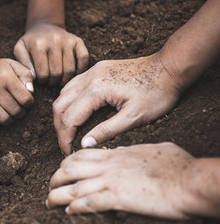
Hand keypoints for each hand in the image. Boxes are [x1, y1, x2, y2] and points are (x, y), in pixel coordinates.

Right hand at [0, 57, 33, 127]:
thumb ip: (25, 75)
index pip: (26, 99)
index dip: (29, 103)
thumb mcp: (12, 65)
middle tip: (18, 109)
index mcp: (5, 76)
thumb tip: (31, 91)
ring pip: (4, 119)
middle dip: (21, 113)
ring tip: (9, 113)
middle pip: (16, 111)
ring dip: (10, 119)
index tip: (25, 101)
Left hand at [14, 23, 88, 85]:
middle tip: (50, 82)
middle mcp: (54, 41)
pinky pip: (84, 59)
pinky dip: (81, 69)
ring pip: (70, 70)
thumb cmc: (31, 42)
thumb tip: (33, 78)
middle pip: (57, 73)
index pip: (43, 74)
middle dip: (53, 82)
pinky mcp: (78, 41)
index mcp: (38, 45)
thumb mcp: (20, 50)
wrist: (44, 26)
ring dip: (65, 80)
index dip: (42, 82)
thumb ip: (23, 64)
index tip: (41, 80)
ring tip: (59, 80)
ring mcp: (67, 41)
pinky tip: (73, 74)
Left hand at [47, 143, 196, 218]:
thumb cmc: (177, 165)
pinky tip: (68, 212)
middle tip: (50, 187)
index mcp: (117, 154)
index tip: (62, 170)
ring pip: (72, 187)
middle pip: (70, 169)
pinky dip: (74, 208)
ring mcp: (111, 181)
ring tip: (49, 203)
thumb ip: (135, 150)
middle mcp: (109, 166)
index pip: (82, 155)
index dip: (67, 163)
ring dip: (57, 196)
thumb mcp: (153, 149)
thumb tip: (125, 151)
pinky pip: (87, 203)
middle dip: (55, 178)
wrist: (189, 181)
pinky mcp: (117, 198)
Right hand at [53, 53, 180, 154]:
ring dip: (62, 114)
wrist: (168, 68)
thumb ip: (107, 131)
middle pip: (60, 105)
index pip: (69, 118)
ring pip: (63, 94)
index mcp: (97, 90)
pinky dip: (68, 101)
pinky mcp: (96, 70)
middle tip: (66, 144)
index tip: (67, 152)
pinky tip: (74, 111)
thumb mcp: (134, 117)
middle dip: (60, 128)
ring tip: (68, 131)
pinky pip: (72, 85)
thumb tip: (85, 144)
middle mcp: (89, 78)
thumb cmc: (156, 93)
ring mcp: (92, 71)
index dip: (65, 138)